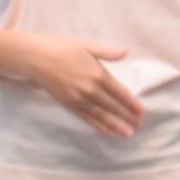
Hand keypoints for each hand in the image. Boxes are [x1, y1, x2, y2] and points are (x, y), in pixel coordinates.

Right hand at [23, 34, 145, 137]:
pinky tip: (107, 132)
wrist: (37, 58)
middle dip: (128, 117)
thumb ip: (108, 52)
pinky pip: (87, 118)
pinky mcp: (69, 104)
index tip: (142, 112)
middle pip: (114, 107)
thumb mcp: (87, 45)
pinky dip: (98, 126)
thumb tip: (126, 52)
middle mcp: (91, 90)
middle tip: (139, 126)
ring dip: (116, 126)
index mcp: (98, 74)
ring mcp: (79, 99)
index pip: (120, 93)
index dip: (132, 104)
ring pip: (102, 116)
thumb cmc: (62, 48)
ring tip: (128, 134)